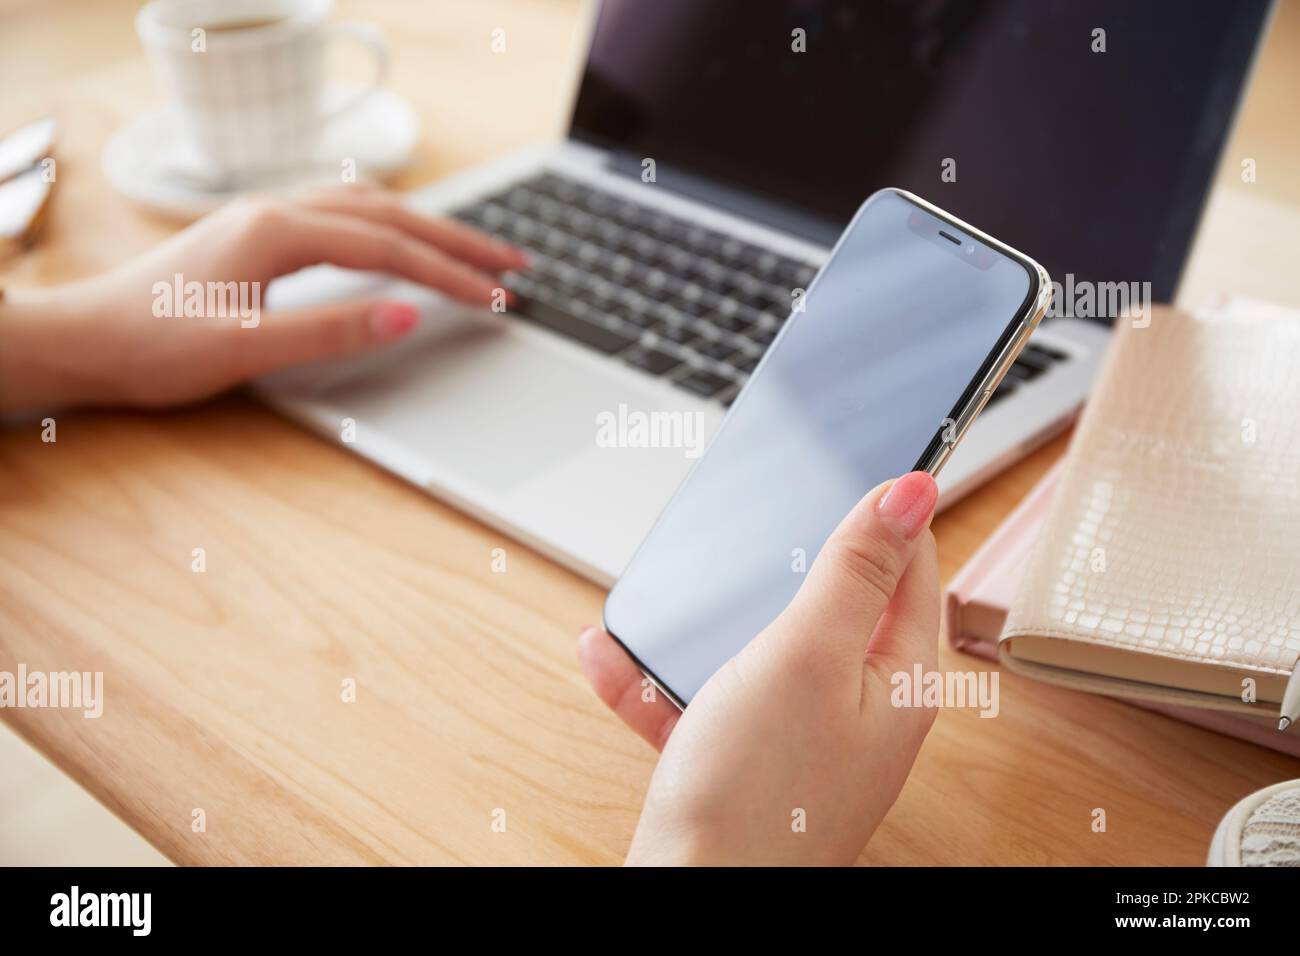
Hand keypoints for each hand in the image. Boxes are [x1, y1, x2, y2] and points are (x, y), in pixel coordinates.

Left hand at [0, 183, 526, 411]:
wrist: (86, 338)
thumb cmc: (154, 346)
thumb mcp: (246, 347)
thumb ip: (331, 330)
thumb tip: (407, 313)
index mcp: (278, 232)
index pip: (389, 248)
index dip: (450, 272)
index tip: (498, 295)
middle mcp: (276, 211)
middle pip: (391, 214)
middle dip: (459, 238)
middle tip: (515, 261)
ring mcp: (266, 217)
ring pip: (370, 207)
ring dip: (429, 225)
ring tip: (476, 248)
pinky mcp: (259, 234)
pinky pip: (344, 214)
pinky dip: (392, 223)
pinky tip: (402, 237)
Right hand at [579, 470, 940, 865]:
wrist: (689, 902)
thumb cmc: (757, 792)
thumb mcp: (807, 654)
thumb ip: (856, 569)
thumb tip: (914, 488)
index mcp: (898, 677)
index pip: (913, 566)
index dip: (885, 510)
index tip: (850, 457)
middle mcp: (858, 707)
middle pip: (833, 604)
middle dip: (781, 563)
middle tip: (748, 520)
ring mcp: (799, 736)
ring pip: (755, 650)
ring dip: (707, 622)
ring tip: (661, 597)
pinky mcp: (745, 761)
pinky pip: (704, 700)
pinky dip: (661, 680)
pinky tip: (611, 656)